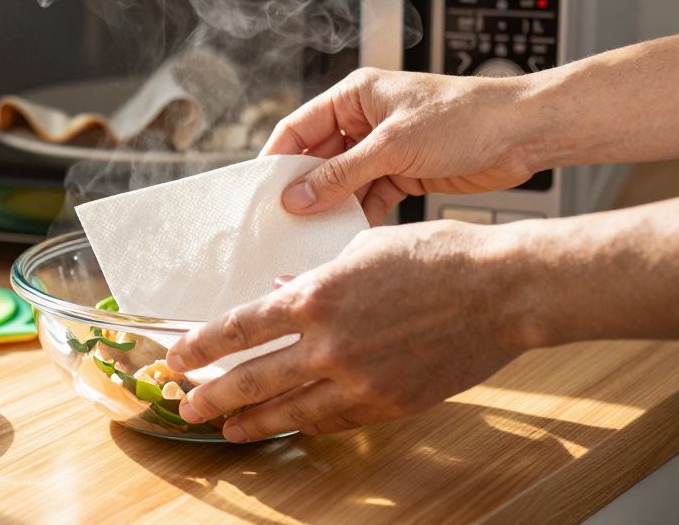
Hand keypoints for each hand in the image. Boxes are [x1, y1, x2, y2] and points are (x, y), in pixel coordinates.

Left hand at [166, 220, 545, 441]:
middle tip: (185, 405)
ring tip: (226, 429)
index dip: (199, 347)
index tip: (176, 358)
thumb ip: (317, 274)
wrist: (502, 290)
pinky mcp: (390, 404)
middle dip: (211, 395)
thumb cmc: (437, 256)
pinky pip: (335, 420)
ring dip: (251, 421)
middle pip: (251, 378)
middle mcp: (329, 344)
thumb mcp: (364, 249)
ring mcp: (360, 380)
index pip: (238, 328)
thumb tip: (283, 288)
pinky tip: (290, 426)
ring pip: (290, 409)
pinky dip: (307, 424)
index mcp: (316, 295)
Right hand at [261, 67, 540, 224]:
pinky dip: (358, 214)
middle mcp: (365, 119)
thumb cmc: (465, 117)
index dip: (277, 159)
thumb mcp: (394, 146)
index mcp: (356, 95)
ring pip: (342, 181)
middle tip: (282, 223)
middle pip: (318, 158)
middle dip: (303, 190)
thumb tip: (297, 196)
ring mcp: (384, 148)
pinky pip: (368, 196)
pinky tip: (346, 236)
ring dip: (331, 206)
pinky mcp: (404, 172)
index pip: (299, 127)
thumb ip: (342, 173)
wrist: (522, 133)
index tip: (260, 193)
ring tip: (311, 236)